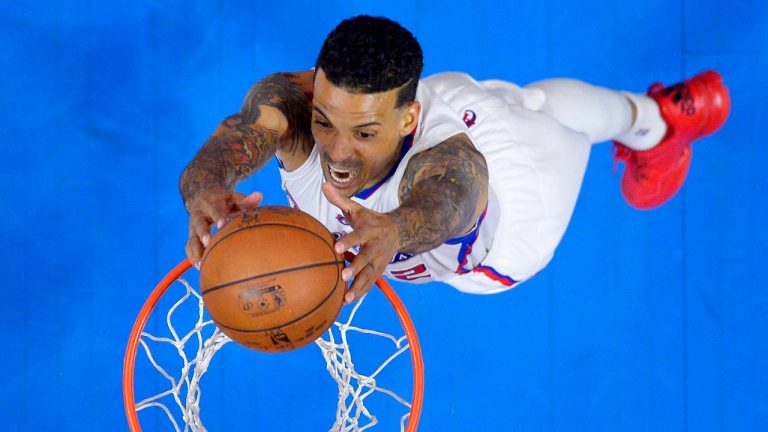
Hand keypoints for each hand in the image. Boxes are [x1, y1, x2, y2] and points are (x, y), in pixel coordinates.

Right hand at [185, 189, 262, 265]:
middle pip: (199, 224)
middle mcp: (199, 214)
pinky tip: (199, 267)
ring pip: (191, 238)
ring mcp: (193, 225)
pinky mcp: (191, 234)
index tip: (222, 225)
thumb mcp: (234, 197)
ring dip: (196, 250)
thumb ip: (246, 200)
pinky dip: (192, 256)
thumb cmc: (224, 200)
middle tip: (207, 243)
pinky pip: (188, 246)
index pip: (215, 209)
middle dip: (202, 233)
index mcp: (211, 203)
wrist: (202, 196)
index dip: (218, 216)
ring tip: (201, 264)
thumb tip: (260, 196)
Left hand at [322, 183, 400, 303]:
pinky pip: (370, 283)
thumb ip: (340, 200)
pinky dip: (360, 292)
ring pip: (370, 275)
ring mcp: (380, 261)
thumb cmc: (371, 220)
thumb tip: (324, 185)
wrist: (398, 231)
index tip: (336, 248)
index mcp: (370, 230)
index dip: (349, 241)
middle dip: (356, 267)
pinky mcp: (380, 271)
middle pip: (367, 258)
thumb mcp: (358, 208)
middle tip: (343, 276)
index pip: (359, 235)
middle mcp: (377, 247)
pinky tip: (347, 301)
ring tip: (346, 298)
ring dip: (359, 286)